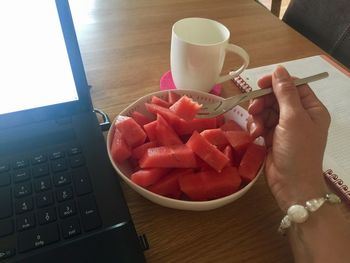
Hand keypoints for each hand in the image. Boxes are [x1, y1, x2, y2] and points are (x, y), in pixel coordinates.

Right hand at [247, 66, 330, 210]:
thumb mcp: (293, 118)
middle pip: (276, 98)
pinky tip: (255, 135)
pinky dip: (256, 127)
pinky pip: (260, 124)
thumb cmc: (298, 150)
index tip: (259, 84)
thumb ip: (285, 92)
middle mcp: (298, 116)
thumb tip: (280, 69)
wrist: (291, 184)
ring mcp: (284, 127)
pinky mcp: (271, 137)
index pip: (293, 86)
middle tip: (253, 109)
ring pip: (265, 111)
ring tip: (256, 129)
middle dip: (263, 103)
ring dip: (257, 117)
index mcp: (311, 109)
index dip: (276, 83)